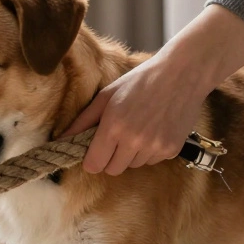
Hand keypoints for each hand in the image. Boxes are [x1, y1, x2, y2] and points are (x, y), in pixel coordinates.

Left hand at [60, 3, 243, 175]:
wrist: (182, 74)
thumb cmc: (140, 81)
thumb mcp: (106, 96)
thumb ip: (83, 121)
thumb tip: (61, 140)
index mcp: (114, 127)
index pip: (94, 165)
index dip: (92, 159)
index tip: (95, 150)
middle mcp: (134, 141)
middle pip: (113, 169)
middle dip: (110, 158)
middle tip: (116, 137)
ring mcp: (155, 147)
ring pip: (133, 165)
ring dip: (131, 153)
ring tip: (138, 127)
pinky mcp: (171, 150)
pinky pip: (152, 160)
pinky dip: (150, 150)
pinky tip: (154, 128)